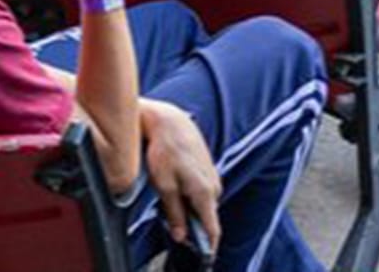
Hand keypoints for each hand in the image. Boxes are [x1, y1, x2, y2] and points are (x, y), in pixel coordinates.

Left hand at [139, 100, 222, 250]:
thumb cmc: (165, 151)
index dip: (209, 246)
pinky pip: (201, 191)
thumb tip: (181, 235)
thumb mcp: (164, 185)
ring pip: (202, 204)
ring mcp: (213, 177)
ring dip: (189, 207)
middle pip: (206, 218)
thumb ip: (174, 213)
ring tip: (169, 194)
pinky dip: (190, 195)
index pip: (212, 229)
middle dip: (192, 225)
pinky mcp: (208, 170)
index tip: (205, 257)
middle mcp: (214, 187)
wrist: (170, 122)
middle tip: (171, 222)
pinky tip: (175, 184)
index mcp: (205, 193)